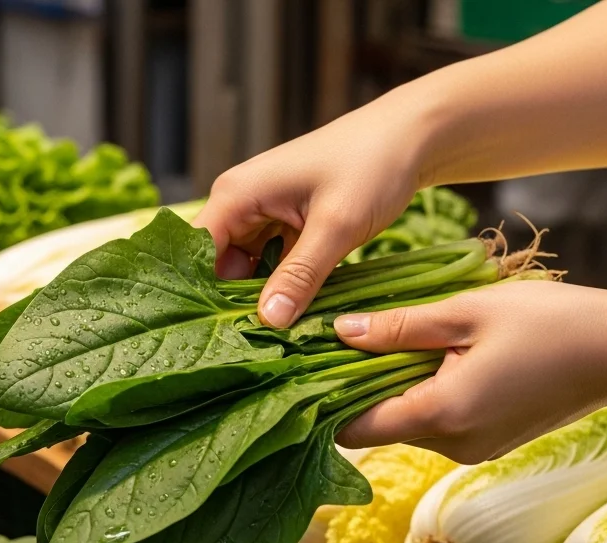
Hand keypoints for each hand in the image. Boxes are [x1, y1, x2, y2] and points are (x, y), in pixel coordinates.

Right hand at [193, 94, 433, 327]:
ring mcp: (262, 212)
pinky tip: (296, 309)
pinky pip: (270, 262)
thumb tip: (268, 320)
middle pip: (217, 265)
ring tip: (278, 331)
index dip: (203, 294)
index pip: (196, 253)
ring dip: (260, 296)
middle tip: (256, 341)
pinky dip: (282, 284)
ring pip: (245, 268)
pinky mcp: (284, 222)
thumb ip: (300, 275)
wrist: (410, 137)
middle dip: (234, 301)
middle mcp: (240, 202)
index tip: (220, 335)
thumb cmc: (372, 165)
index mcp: (237, 194)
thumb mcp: (337, 225)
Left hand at [333, 280, 606, 462]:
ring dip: (393, 390)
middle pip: (379, 428)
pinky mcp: (491, 443)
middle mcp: (453, 446)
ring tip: (387, 339)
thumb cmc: (550, 322)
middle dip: (358, 390)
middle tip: (342, 340)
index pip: (355, 430)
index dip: (326, 401)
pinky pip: (438, 424)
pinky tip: (428, 356)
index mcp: (441, 415)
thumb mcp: (466, 312)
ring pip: (408, 425)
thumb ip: (398, 327)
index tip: (310, 365)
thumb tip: (338, 332)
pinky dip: (423, 395)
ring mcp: (474, 450)